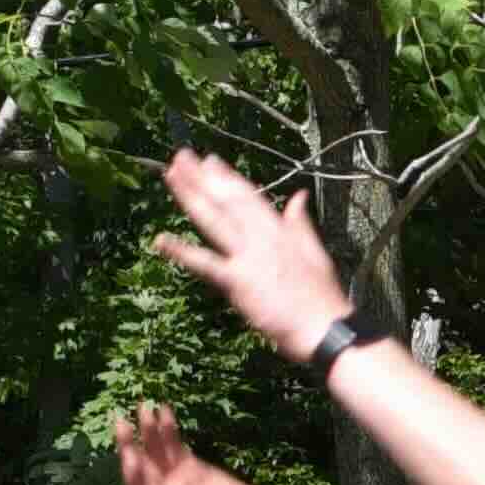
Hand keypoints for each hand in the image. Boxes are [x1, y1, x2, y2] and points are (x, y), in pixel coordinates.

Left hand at [111, 400, 276, 484]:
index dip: (135, 476)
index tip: (130, 457)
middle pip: (142, 468)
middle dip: (130, 446)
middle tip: (121, 422)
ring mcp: (177, 479)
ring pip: (155, 452)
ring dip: (147, 431)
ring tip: (142, 406)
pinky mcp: (190, 468)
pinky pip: (174, 446)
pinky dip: (167, 429)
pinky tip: (164, 409)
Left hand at [150, 150, 359, 364]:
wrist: (324, 327)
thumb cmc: (322, 297)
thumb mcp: (315, 252)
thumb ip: (300, 223)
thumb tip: (299, 196)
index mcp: (279, 230)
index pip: (248, 196)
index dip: (226, 177)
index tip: (209, 160)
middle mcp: (261, 237)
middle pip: (226, 201)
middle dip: (202, 177)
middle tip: (181, 156)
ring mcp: (248, 257)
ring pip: (213, 220)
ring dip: (190, 196)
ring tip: (170, 176)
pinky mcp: (238, 280)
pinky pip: (205, 263)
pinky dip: (181, 252)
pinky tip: (160, 240)